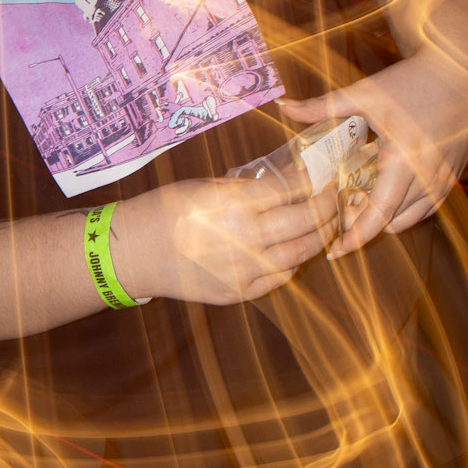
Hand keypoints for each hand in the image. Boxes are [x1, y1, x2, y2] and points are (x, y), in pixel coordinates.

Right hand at [116, 173, 338, 305]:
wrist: (132, 253)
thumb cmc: (164, 211)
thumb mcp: (205, 186)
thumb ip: (247, 188)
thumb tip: (285, 182)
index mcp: (236, 204)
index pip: (294, 190)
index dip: (315, 181)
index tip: (324, 175)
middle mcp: (246, 238)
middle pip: (307, 221)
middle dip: (328, 207)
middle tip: (334, 197)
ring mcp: (244, 270)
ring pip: (301, 253)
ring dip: (318, 236)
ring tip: (324, 224)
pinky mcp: (239, 292)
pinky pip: (280, 276)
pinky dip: (292, 261)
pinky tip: (293, 249)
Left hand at [280, 45, 467, 259]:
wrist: (459, 69)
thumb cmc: (411, 80)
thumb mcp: (363, 93)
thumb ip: (321, 106)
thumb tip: (284, 106)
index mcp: (405, 160)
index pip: (379, 215)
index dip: (355, 237)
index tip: (333, 251)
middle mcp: (429, 177)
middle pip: (392, 222)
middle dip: (364, 225)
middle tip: (337, 215)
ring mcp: (446, 179)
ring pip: (412, 218)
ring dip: (385, 217)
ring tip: (359, 200)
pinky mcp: (454, 175)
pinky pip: (427, 206)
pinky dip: (404, 207)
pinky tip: (384, 190)